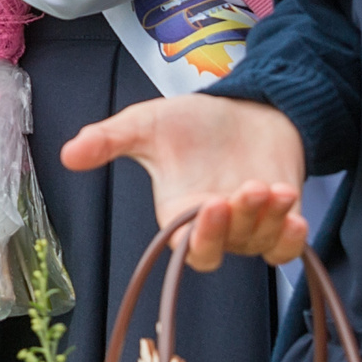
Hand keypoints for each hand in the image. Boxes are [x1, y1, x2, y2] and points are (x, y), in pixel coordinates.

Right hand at [62, 93, 309, 269]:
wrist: (248, 109)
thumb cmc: (195, 122)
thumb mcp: (146, 124)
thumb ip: (108, 140)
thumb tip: (68, 154)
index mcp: (177, 211)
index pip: (181, 242)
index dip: (195, 233)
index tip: (206, 204)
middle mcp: (211, 225)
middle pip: (215, 252)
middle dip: (227, 230)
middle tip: (236, 196)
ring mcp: (249, 226)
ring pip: (254, 243)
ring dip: (264, 219)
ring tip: (268, 186)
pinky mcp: (281, 220)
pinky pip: (286, 249)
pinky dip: (292, 239)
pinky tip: (293, 213)